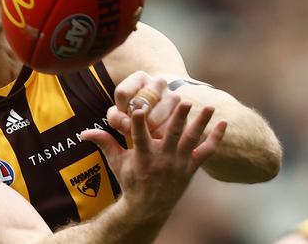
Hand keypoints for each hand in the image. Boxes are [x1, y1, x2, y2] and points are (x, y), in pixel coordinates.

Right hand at [81, 101, 226, 219]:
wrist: (149, 207)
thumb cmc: (131, 181)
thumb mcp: (116, 163)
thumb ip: (104, 143)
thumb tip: (83, 132)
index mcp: (143, 156)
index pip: (139, 135)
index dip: (138, 121)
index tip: (138, 106)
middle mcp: (163, 159)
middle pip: (172, 135)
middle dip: (178, 117)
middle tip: (183, 99)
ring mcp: (179, 163)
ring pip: (192, 140)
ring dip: (201, 122)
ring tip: (209, 105)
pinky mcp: (191, 167)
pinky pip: (207, 152)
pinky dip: (216, 138)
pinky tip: (225, 123)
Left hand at [108, 71, 178, 136]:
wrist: (159, 120)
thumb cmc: (133, 116)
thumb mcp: (119, 115)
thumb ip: (115, 118)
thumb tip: (127, 124)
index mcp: (140, 78)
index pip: (123, 94)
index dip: (119, 110)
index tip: (122, 116)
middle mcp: (159, 83)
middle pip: (140, 106)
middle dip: (133, 122)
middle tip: (133, 128)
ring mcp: (174, 97)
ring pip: (152, 120)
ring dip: (145, 131)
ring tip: (145, 133)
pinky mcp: (184, 114)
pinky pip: (165, 131)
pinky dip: (158, 138)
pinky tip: (156, 137)